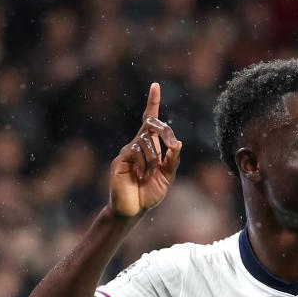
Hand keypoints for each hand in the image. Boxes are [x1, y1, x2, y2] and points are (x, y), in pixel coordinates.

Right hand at [108, 83, 182, 217]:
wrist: (132, 210)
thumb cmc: (149, 193)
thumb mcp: (167, 177)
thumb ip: (172, 160)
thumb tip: (178, 142)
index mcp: (150, 147)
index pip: (151, 120)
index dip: (153, 103)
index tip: (155, 86)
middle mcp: (137, 145)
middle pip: (151, 125)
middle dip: (165, 133)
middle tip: (172, 147)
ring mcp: (127, 151)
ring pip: (146, 141)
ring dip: (154, 160)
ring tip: (148, 176)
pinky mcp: (120, 160)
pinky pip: (136, 151)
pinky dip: (144, 164)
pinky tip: (140, 176)